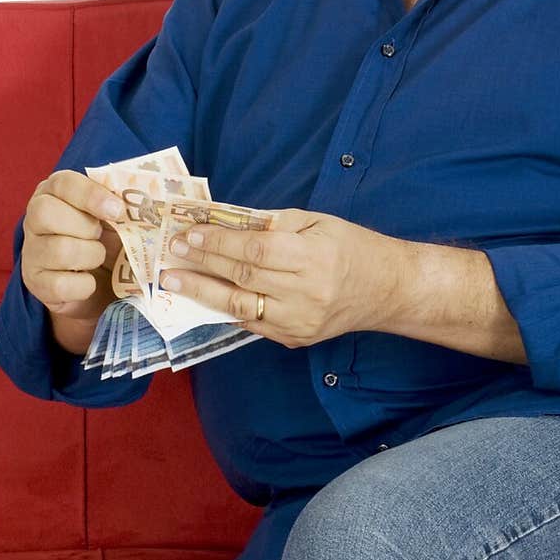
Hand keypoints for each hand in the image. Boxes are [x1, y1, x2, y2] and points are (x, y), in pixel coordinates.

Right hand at [21, 169, 124, 319]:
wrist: (103, 285)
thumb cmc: (111, 239)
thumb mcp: (119, 217)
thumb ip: (127, 203)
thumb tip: (149, 202)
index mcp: (56, 192)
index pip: (62, 182)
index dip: (91, 194)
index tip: (118, 210)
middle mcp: (35, 219)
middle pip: (46, 211)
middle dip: (85, 226)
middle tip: (100, 235)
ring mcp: (32, 252)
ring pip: (58, 249)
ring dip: (91, 255)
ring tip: (98, 257)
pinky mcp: (36, 283)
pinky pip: (60, 284)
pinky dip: (84, 285)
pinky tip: (90, 279)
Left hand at [161, 208, 403, 347]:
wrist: (387, 289)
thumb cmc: (353, 247)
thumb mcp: (319, 222)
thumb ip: (275, 223)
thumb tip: (230, 221)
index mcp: (313, 257)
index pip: (255, 250)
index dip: (219, 242)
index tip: (190, 234)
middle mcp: (305, 292)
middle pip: (243, 276)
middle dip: (203, 263)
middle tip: (172, 253)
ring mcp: (299, 321)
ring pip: (240, 306)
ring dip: (202, 292)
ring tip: (174, 282)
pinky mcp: (296, 339)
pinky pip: (252, 323)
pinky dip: (226, 309)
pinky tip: (204, 297)